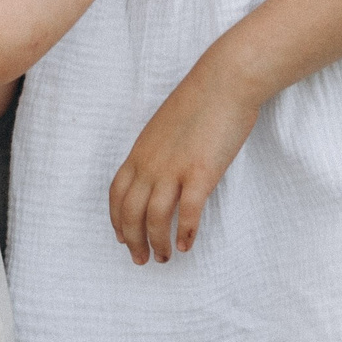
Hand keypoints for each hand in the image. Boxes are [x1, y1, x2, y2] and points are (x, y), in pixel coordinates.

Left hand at [108, 62, 258, 263]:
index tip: (121, 237)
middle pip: (130, 212)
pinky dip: (184, 233)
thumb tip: (160, 169)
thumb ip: (158, 150)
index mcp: (140, 151)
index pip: (118, 193)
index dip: (117, 219)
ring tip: (164, 257)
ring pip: (155, 218)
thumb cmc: (200, 99)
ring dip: (157, 243)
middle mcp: (150, 163)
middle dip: (133, 240)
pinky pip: (187, 212)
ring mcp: (174, 169)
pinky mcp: (200, 173)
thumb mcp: (166, 126)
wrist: (224, 81)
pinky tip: (187, 244)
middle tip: (141, 259)